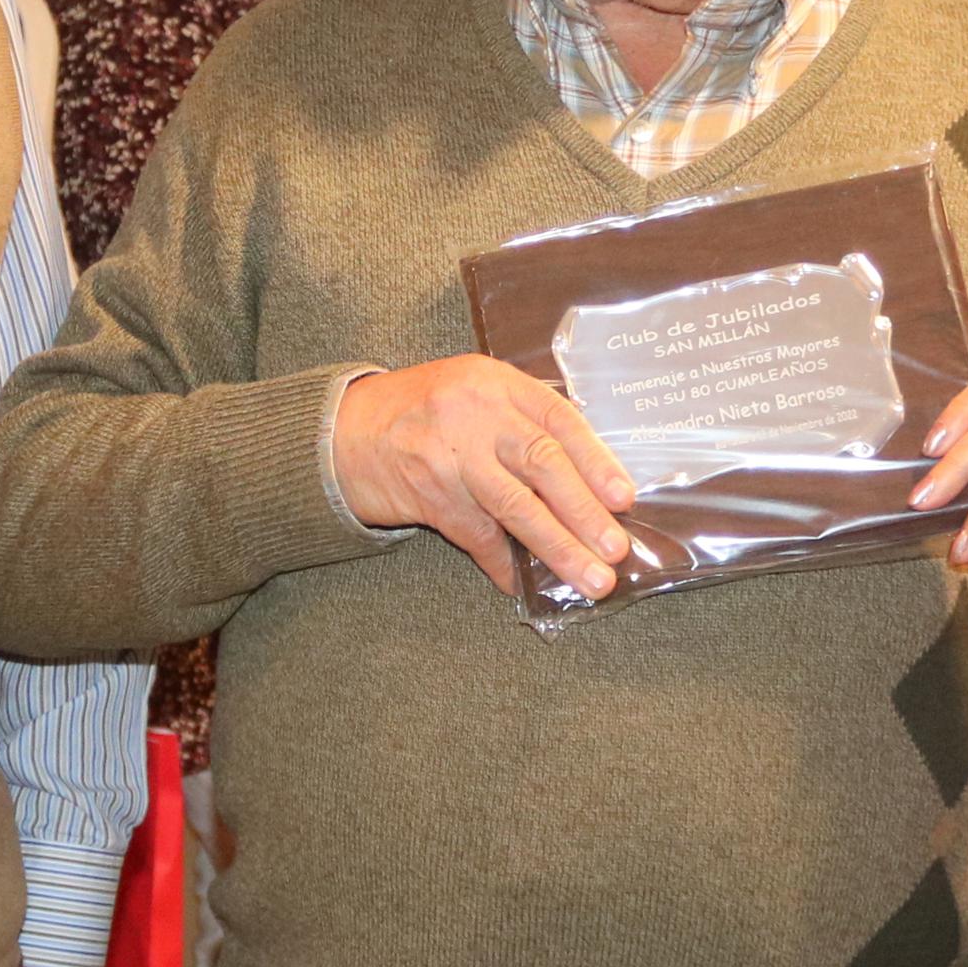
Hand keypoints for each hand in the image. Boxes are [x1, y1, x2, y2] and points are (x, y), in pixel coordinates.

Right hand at [330, 358, 636, 600]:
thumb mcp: (473, 394)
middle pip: (542, 462)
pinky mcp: (427, 492)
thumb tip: (587, 477)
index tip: (624, 498)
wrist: (344, 431)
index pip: (558, 420)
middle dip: (584, 512)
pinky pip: (476, 535)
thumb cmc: (421, 413)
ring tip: (591, 579)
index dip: (596, 461)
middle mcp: (474, 411)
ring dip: (558, 548)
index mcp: (495, 382)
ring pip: (515, 506)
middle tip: (615, 550)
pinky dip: (502, 563)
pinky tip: (521, 584)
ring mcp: (448, 452)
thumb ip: (521, 419)